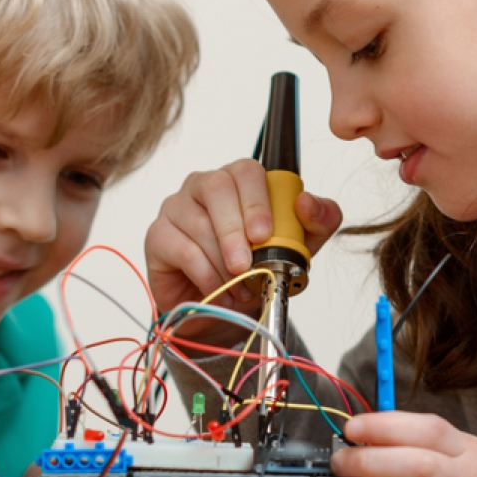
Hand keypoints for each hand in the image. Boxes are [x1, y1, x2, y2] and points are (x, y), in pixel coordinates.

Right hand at [144, 158, 341, 336]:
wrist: (225, 305)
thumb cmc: (257, 266)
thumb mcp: (299, 246)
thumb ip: (318, 221)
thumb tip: (306, 202)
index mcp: (238, 180)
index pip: (246, 171)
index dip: (255, 200)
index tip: (264, 234)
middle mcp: (204, 185)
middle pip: (215, 188)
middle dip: (234, 229)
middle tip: (246, 264)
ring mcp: (177, 207)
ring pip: (198, 223)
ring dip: (222, 262)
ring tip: (238, 287)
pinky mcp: (158, 234)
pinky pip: (181, 248)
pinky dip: (205, 275)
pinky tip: (218, 290)